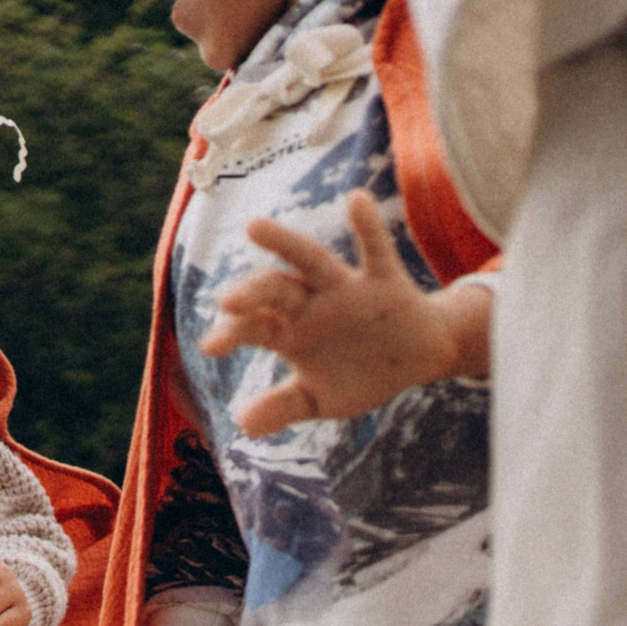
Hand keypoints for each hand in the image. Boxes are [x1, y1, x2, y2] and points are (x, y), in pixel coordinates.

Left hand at [204, 190, 491, 438]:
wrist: (417, 360)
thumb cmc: (357, 373)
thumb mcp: (318, 399)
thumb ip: (283, 407)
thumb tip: (243, 426)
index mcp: (288, 330)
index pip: (253, 327)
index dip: (231, 334)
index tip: (209, 346)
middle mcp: (310, 303)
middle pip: (274, 290)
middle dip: (252, 293)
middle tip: (228, 301)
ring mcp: (345, 289)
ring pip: (311, 261)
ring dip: (285, 244)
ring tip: (254, 227)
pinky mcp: (384, 281)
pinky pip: (377, 250)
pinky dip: (367, 226)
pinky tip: (355, 199)